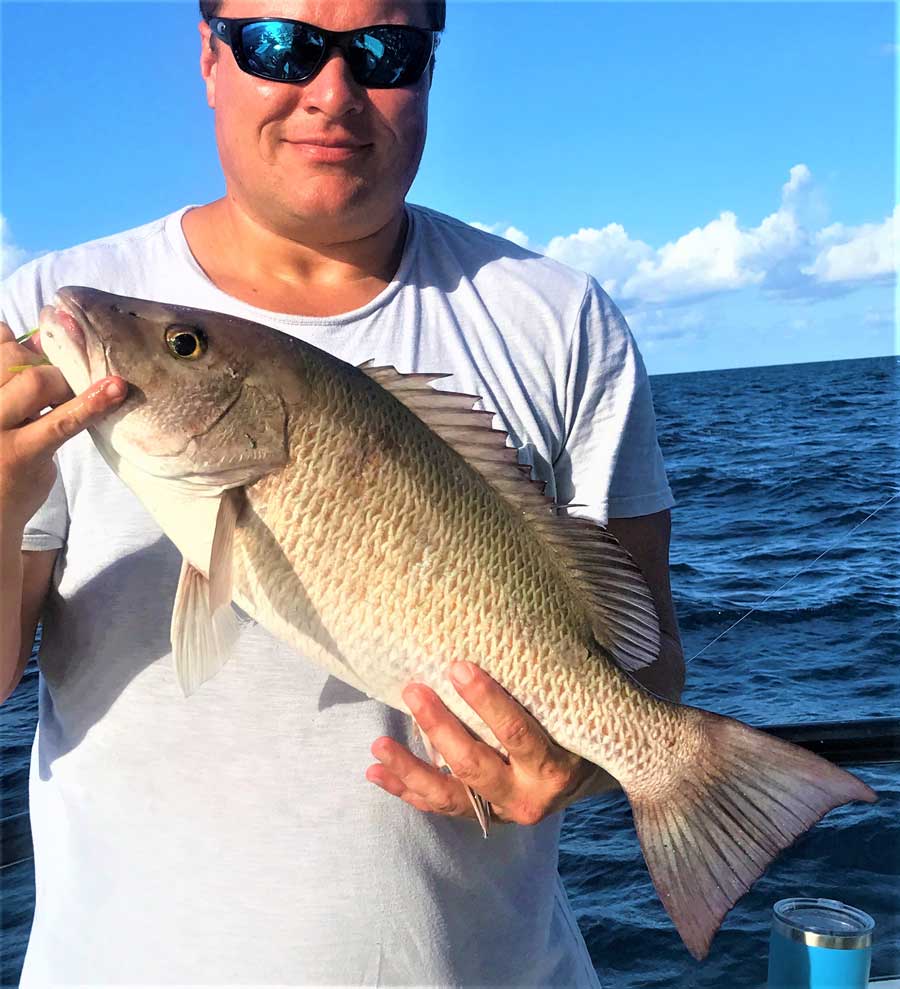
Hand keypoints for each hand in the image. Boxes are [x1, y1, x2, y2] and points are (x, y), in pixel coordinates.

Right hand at [0, 322, 125, 532]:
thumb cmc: (0, 459)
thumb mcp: (0, 416)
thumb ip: (13, 382)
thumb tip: (39, 340)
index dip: (21, 342)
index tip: (45, 347)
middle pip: (12, 358)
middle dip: (47, 359)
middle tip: (70, 373)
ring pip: (35, 382)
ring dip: (69, 379)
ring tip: (91, 386)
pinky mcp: (20, 454)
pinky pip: (60, 422)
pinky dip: (91, 404)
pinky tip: (116, 391)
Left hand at [366, 661, 617, 827]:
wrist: (587, 776)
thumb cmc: (575, 724)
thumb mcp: (572, 709)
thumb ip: (544, 684)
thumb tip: (509, 626)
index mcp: (555, 765)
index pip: (517, 732)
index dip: (486, 701)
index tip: (457, 667)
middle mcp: (529, 795)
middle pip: (475, 764)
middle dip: (440, 728)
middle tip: (412, 690)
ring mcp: (503, 811)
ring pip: (450, 794)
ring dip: (411, 768)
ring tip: (378, 745)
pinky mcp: (483, 817)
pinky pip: (441, 807)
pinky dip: (407, 790)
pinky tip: (376, 773)